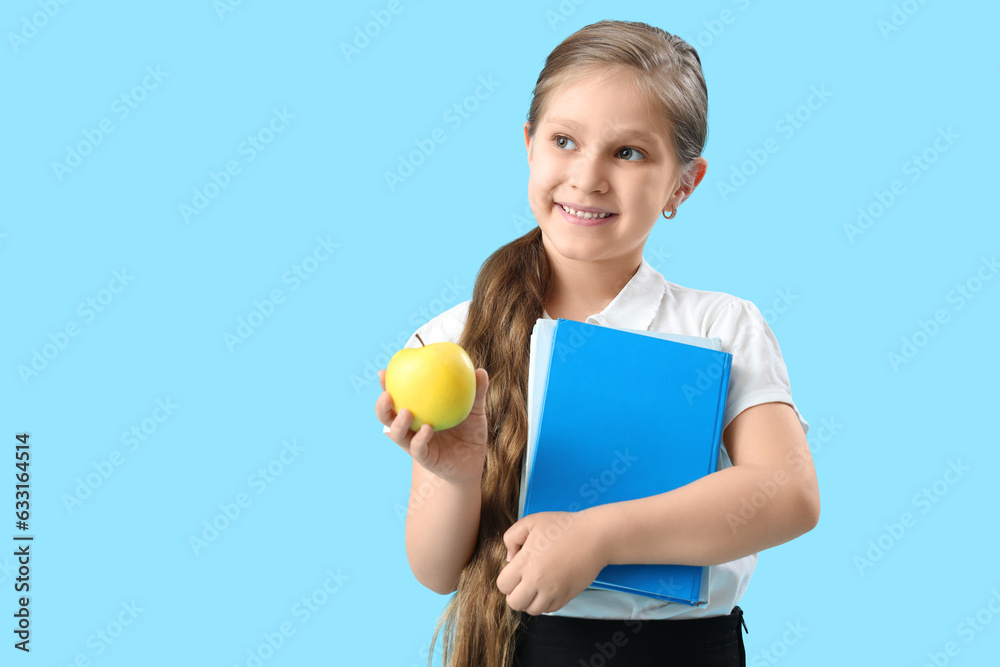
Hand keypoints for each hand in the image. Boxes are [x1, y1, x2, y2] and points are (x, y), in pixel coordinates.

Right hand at [376, 367, 488, 486]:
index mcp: (417, 413)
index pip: (397, 397)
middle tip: (386, 394)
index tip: (384, 372)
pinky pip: (418, 448)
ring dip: (397, 423)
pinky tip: (427, 428)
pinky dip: (420, 438)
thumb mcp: (475, 411)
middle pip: (387, 417)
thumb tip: (480, 371)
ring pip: (397, 434)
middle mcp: (411, 428)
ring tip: (405, 412)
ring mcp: (415, 444)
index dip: (386, 386)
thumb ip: (476, 392)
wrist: (472, 462)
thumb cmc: (470, 433)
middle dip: (381, 406)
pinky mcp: (425, 458)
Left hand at [496, 510, 607, 614]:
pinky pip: (548, 610)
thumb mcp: (531, 522)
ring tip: (536, 585)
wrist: (594, 536)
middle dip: (515, 593)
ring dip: (530, 600)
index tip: (515, 570)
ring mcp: (553, 592)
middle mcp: (537, 581)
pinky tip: (548, 588)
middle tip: (523, 580)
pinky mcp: (566, 597)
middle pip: (514, 603)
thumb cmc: (562, 526)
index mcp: (526, 563)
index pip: (503, 585)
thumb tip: (509, 559)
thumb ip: (511, 538)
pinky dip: (545, 603)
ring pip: (531, 610)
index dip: (506, 578)